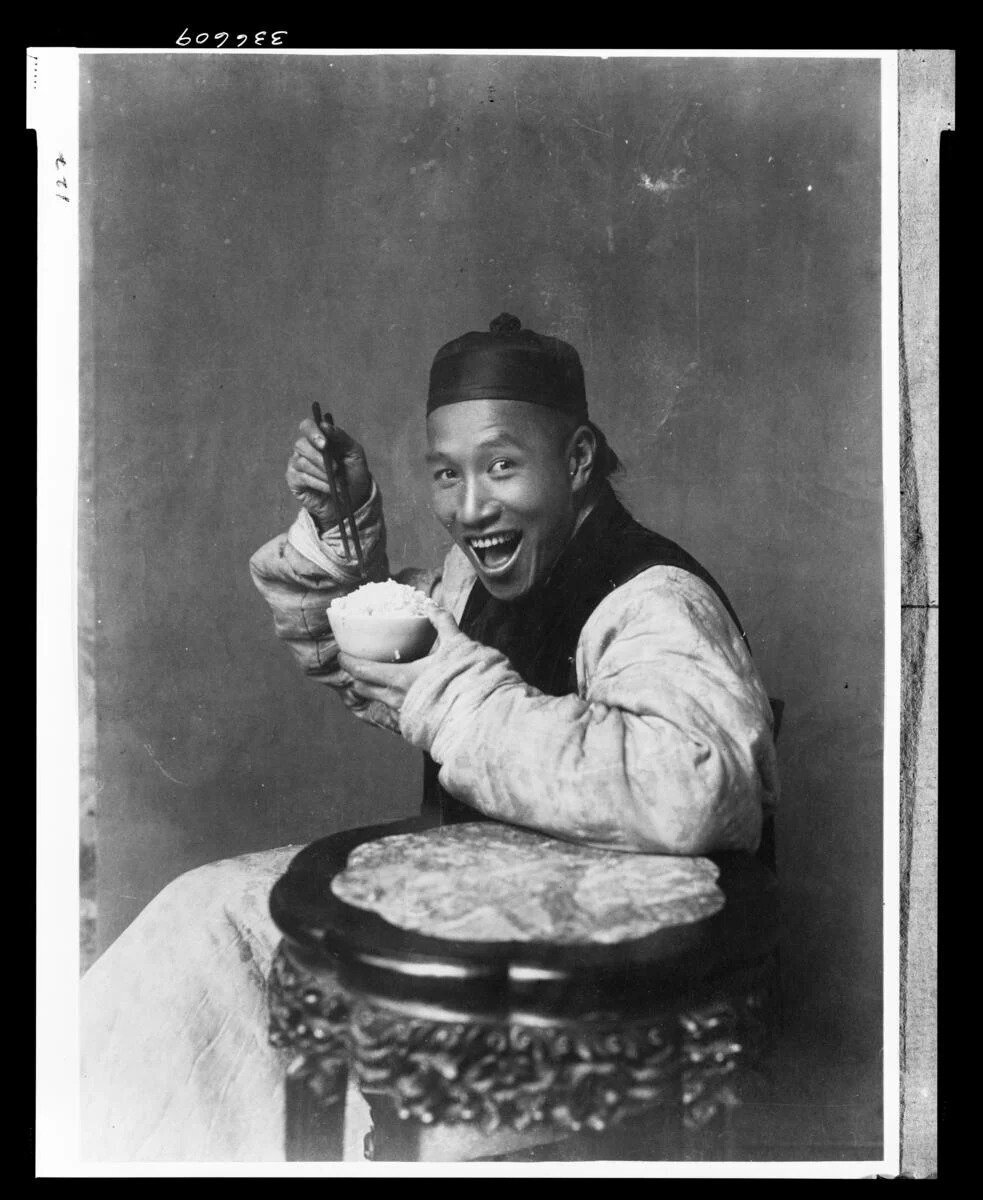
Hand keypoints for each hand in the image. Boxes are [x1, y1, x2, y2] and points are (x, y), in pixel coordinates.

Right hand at [286, 416, 372, 530]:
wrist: (353, 499)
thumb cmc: (354, 473)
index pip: (307, 426)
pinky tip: (330, 488)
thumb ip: (341, 437)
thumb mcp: (354, 453)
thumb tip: (326, 426)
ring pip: (303, 463)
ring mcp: (297, 464)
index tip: (325, 444)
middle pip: (301, 445)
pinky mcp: (294, 480)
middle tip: (335, 468)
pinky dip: (318, 483)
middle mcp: (305, 449)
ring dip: (322, 473)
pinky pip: (302, 478)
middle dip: (319, 457)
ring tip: (337, 481)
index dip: (313, 433)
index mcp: (319, 438)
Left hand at [337, 608, 464, 717]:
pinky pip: (395, 712)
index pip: (363, 671)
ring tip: (377, 678)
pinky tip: (402, 694)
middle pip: (364, 689)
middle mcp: (398, 700)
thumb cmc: (468, 680)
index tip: (341, 654)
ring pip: (379, 701)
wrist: (483, 717)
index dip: (348, 662)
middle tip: (355, 665)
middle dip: (356, 677)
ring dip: (373, 689)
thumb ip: (443, 624)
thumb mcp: (458, 645)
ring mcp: (407, 716)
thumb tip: (433, 606)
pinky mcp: (417, 726)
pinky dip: (391, 701)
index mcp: (402, 679)